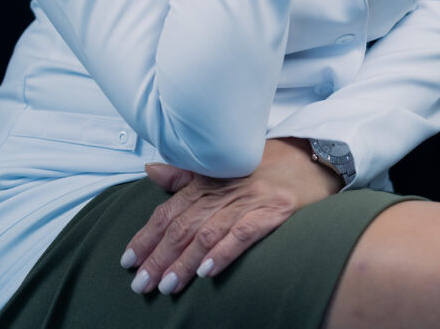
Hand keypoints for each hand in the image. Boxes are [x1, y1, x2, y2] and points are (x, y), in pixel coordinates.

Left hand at [120, 137, 341, 295]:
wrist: (311, 155)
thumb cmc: (265, 165)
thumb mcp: (222, 166)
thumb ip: (185, 174)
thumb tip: (151, 170)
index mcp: (207, 179)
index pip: (169, 210)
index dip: (146, 236)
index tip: (127, 261)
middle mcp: (223, 188)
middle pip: (183, 225)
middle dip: (158, 256)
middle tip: (140, 284)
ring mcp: (248, 199)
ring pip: (207, 232)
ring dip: (184, 261)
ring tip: (166, 285)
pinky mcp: (273, 210)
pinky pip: (243, 232)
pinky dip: (224, 251)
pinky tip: (208, 271)